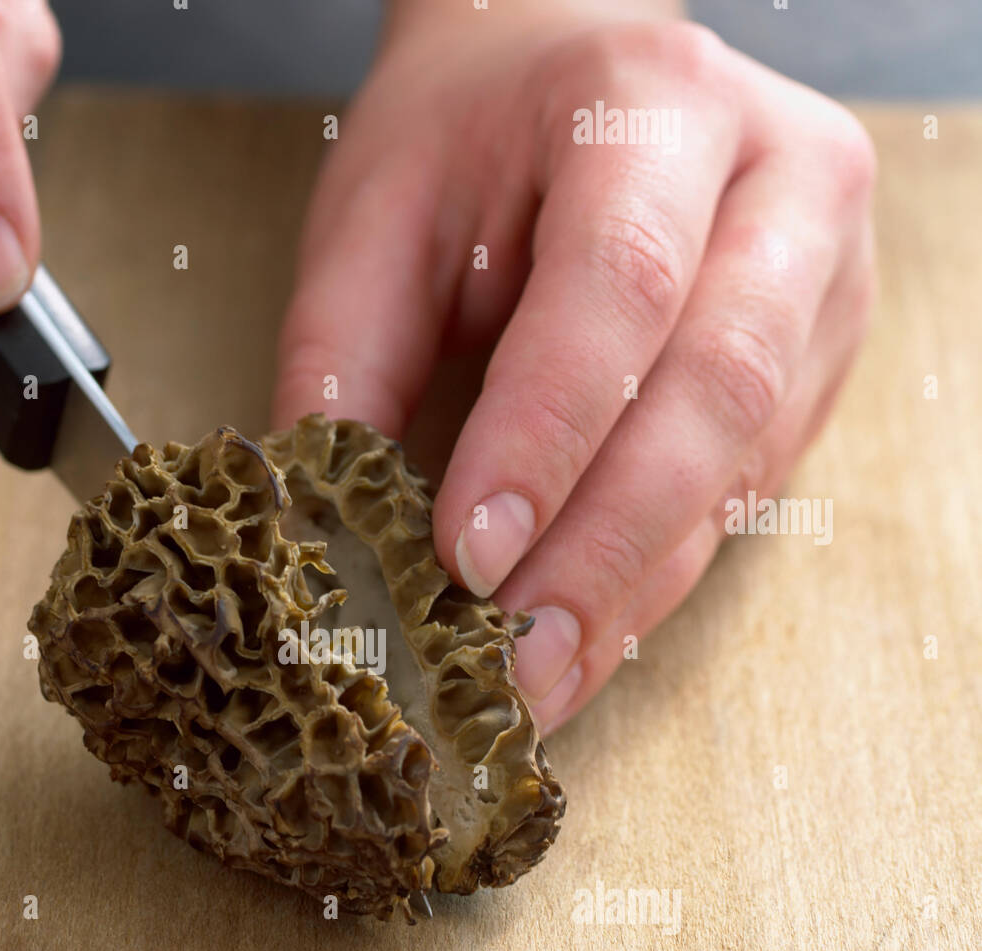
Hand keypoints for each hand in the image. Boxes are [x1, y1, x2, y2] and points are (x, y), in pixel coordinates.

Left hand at [271, 3, 875, 733]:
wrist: (576, 74)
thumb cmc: (468, 137)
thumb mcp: (379, 216)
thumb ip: (342, 358)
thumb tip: (324, 533)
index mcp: (650, 106)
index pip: (614, 287)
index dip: (543, 437)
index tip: (467, 559)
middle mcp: (777, 183)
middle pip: (713, 388)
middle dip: (605, 548)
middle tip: (514, 663)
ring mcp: (821, 274)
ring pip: (745, 460)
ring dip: (634, 590)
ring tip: (540, 682)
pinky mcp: (820, 356)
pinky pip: (749, 490)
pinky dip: (659, 578)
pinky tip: (588, 642)